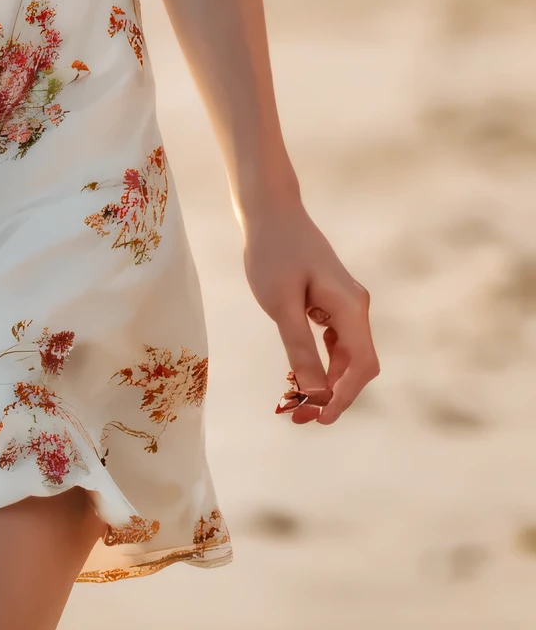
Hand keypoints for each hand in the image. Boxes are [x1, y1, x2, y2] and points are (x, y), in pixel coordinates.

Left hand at [242, 205, 377, 425]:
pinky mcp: (331, 300)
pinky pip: (332, 340)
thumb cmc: (272, 252)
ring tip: (292, 403)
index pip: (361, 365)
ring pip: (344, 355)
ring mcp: (345, 303)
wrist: (269, 211)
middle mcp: (356, 307)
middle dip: (331, 394)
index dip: (344, 397)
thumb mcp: (280, 305)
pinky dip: (318, 361)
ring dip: (323, 381)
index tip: (319, 419)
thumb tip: (315, 393)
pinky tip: (295, 375)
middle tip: (298, 418)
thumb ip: (300, 348)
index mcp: (351, 308)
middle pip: (356, 365)